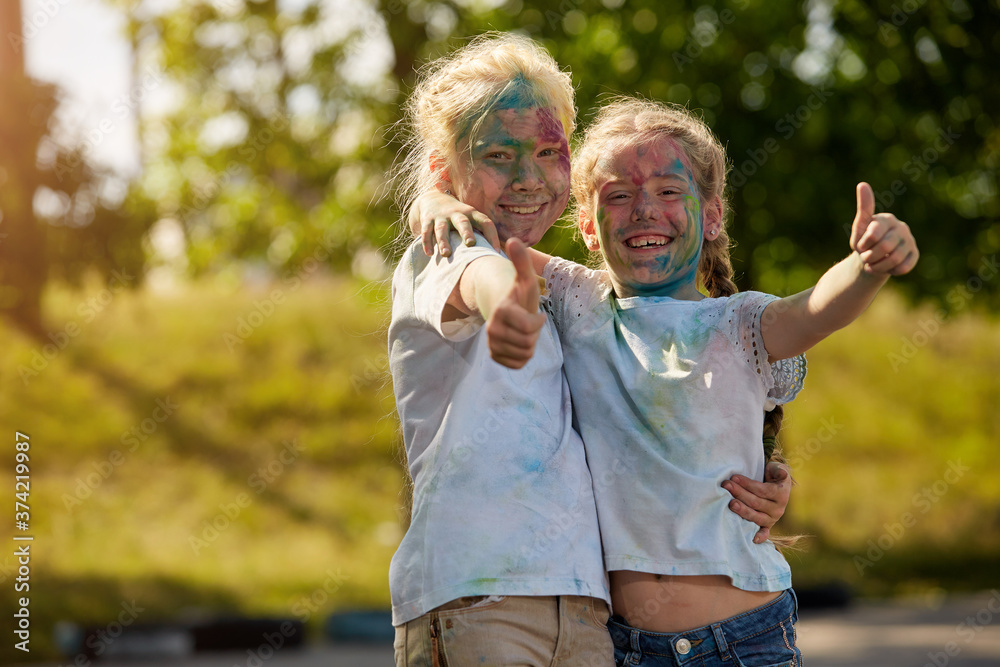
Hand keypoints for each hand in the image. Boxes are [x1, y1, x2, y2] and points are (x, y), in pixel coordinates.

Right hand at [409, 189, 499, 256]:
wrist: (432, 199)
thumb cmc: (458, 218)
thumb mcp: (471, 220)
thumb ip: (481, 235)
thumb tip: (499, 257)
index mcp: (472, 214)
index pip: (485, 222)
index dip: (492, 235)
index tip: (496, 251)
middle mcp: (458, 214)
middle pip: (463, 222)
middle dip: (466, 232)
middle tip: (471, 244)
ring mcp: (442, 217)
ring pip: (442, 228)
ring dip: (444, 241)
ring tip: (446, 254)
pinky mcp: (428, 220)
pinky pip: (426, 231)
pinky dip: (427, 242)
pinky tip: (429, 253)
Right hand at [485, 238, 545, 368]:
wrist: (504, 309)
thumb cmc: (520, 295)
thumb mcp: (525, 279)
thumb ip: (521, 261)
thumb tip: (513, 239)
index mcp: (502, 312)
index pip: (528, 328)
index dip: (538, 322)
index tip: (538, 314)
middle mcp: (493, 330)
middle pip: (527, 343)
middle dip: (535, 334)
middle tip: (531, 323)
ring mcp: (492, 344)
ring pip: (524, 354)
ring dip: (530, 344)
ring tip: (525, 331)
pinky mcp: (495, 356)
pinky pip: (517, 364)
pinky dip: (523, 356)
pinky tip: (520, 342)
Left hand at [722, 462, 791, 544]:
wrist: (776, 487)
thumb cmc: (773, 476)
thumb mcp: (777, 469)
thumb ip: (779, 470)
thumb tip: (783, 474)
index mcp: (781, 495)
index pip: (761, 490)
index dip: (747, 484)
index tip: (733, 477)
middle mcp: (778, 509)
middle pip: (756, 503)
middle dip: (739, 493)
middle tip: (726, 485)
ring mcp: (772, 519)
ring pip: (755, 516)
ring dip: (742, 510)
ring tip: (730, 503)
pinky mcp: (767, 526)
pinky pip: (764, 533)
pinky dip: (759, 537)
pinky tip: (752, 539)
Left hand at [849, 182, 918, 275]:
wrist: (871, 259)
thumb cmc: (864, 241)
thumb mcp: (859, 226)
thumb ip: (863, 208)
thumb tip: (862, 184)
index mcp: (887, 219)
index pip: (874, 234)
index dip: (864, 245)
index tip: (860, 246)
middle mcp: (902, 228)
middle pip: (884, 247)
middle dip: (870, 257)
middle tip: (865, 258)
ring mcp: (910, 241)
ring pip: (895, 259)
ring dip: (878, 266)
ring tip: (872, 264)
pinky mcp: (915, 254)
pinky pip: (904, 267)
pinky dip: (891, 271)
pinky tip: (886, 267)